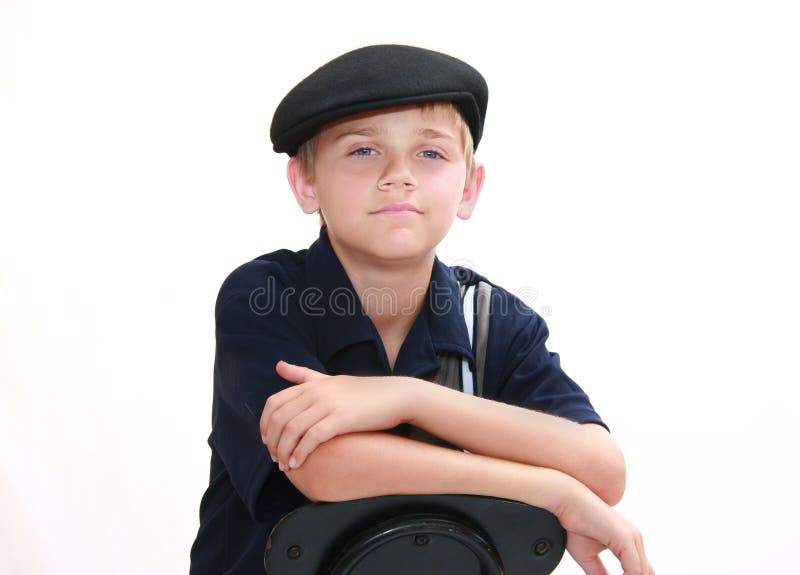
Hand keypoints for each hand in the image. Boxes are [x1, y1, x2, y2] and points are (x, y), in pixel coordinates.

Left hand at [260, 361, 416, 470]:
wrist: (396, 396)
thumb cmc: (363, 391)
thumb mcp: (330, 380)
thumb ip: (303, 375)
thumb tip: (278, 365)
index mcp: (311, 385)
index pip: (274, 403)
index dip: (265, 425)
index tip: (267, 442)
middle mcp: (316, 392)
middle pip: (279, 418)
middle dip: (272, 442)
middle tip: (275, 458)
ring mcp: (328, 404)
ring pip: (292, 429)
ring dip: (283, 451)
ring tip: (285, 466)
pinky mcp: (341, 419)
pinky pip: (311, 438)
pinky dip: (300, 453)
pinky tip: (298, 464)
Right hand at [558, 487, 653, 574]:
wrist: (566, 499)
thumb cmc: (575, 520)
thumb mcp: (588, 556)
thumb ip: (599, 573)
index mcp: (628, 541)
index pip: (640, 572)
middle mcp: (634, 539)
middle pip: (645, 574)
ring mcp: (632, 538)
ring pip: (642, 574)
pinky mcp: (625, 538)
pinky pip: (635, 570)